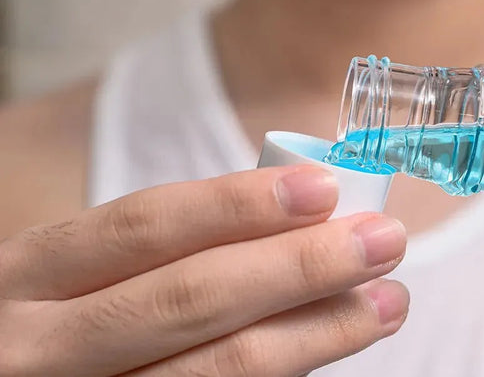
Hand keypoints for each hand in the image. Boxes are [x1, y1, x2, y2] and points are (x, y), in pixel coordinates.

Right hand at [0, 165, 408, 375]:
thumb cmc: (57, 314)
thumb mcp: (76, 271)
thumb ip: (161, 250)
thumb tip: (293, 221)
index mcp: (33, 273)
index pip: (147, 227)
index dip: (239, 205)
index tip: (322, 188)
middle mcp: (43, 346)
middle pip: (192, 300)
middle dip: (300, 267)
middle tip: (382, 241)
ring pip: (217, 370)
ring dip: (317, 332)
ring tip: (386, 301)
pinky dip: (285, 371)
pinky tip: (329, 344)